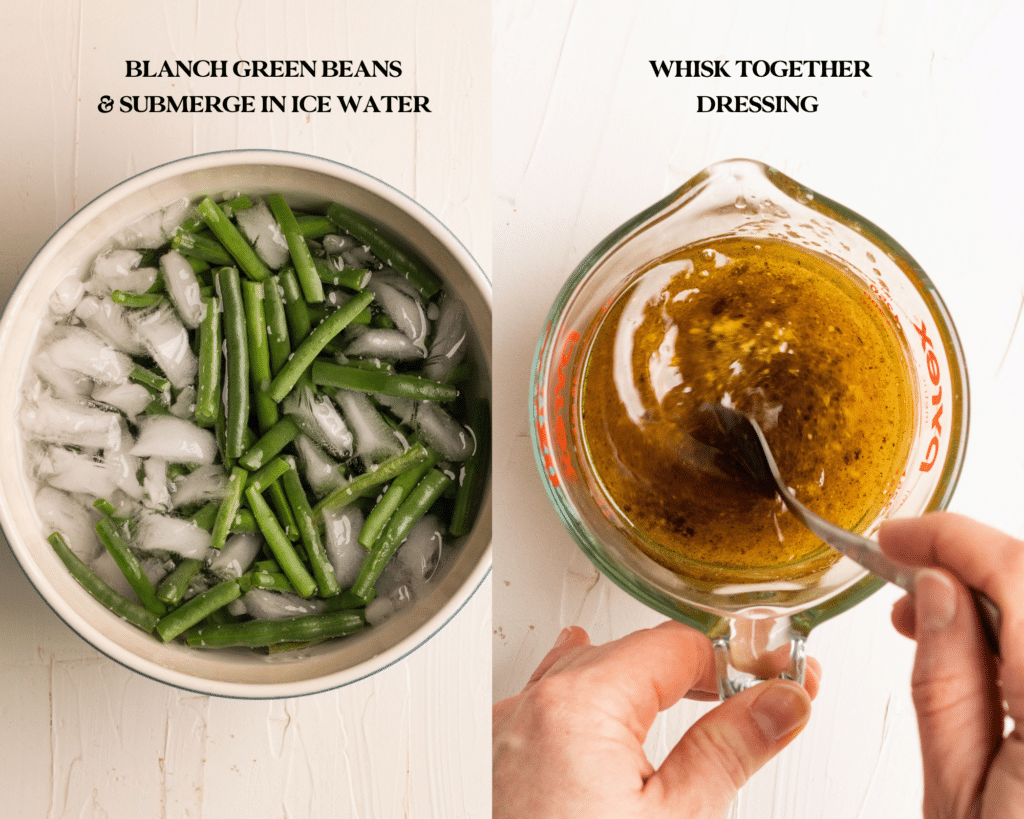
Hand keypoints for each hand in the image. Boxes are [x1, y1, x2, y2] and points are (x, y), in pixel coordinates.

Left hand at [492, 621, 820, 818]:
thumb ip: (730, 749)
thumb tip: (780, 702)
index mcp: (576, 706)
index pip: (674, 646)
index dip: (735, 662)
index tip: (776, 680)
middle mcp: (531, 708)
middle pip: (631, 654)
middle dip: (695, 674)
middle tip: (756, 700)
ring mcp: (507, 733)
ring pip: (585, 671)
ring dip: (643, 682)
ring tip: (698, 696)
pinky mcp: (501, 762)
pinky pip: (549, 701)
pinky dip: (593, 699)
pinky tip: (606, 703)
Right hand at [880, 512, 1022, 817]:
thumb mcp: (955, 797)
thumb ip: (946, 682)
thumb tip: (931, 593)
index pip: (1021, 577)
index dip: (952, 539)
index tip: (896, 539)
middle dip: (974, 561)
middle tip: (903, 575)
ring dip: (999, 596)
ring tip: (927, 618)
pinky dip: (1020, 632)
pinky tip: (981, 649)